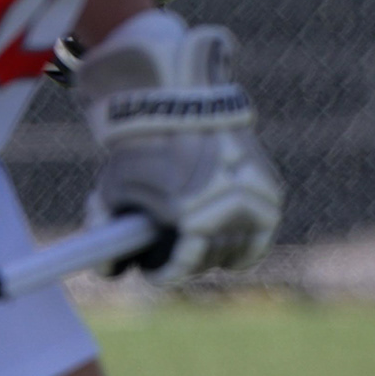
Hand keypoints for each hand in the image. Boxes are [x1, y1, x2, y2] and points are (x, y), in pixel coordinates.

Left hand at [77, 10, 283, 280]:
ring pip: (238, 248)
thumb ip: (105, 234)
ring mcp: (254, 199)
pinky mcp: (269, 189)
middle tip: (172, 254)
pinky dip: (245, 242)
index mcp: (189, 213)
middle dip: (188, 260)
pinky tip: (227, 244)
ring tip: (195, 243)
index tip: (155, 273)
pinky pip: (261, 233)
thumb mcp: (111, 190)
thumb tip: (110, 270)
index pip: (184, 265)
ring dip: (216, 252)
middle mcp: (228, 208)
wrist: (182, 102)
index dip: (166, 272)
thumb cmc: (141, 148)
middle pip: (210, 258)